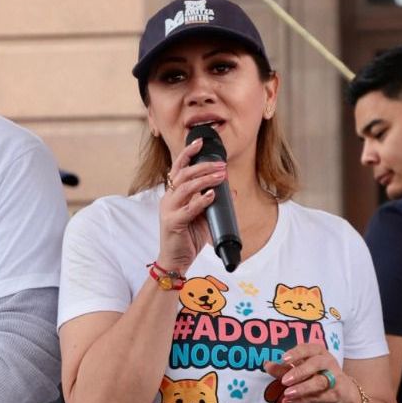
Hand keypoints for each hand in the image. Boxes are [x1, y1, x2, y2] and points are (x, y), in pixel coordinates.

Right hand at [157, 137, 226, 272]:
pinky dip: (201, 200)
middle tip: (221, 165)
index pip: (178, 168)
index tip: (200, 142)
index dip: (188, 153)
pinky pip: (188, 208)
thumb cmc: (187, 238)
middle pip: (182, 174)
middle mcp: (169, 199)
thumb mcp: (203, 217)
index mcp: (173, 194)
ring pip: (185, 187)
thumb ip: (213, 203)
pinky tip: (211, 195)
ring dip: (204, 179)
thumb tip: (232, 191)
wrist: (175, 261)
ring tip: (221, 176)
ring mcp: (169, 210)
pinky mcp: (172, 223)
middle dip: (203, 166)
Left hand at [262, 344, 354, 402]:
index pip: (309, 348)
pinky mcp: (336, 394)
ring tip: (287, 394)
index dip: (296, 353)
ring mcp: (334, 379)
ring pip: (319, 382)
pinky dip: (303, 401)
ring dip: (302, 388)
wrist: (343, 392)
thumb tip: (266, 365)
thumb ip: (284, 368)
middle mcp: (328, 363)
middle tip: (284, 381)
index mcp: (319, 352)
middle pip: (316, 364)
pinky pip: (319, 398)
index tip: (283, 359)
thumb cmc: (318, 375)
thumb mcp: (302, 369)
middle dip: (299, 372)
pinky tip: (289, 402)